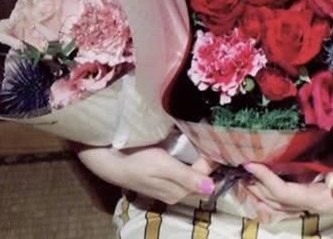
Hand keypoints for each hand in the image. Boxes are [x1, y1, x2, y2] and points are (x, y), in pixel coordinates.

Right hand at [76, 145, 217, 204]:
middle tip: (217, 139)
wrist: (112, 161)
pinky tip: (193, 148)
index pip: (205, 177)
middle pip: (200, 177)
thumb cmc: (138, 161)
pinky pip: (184, 171)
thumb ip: (186, 177)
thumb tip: (211, 188)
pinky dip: (191, 160)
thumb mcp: (163, 167)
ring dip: (201, 160)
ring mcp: (169, 186)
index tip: (220, 141)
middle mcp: (176, 192)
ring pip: (193, 174)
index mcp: (178, 192)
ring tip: (208, 141)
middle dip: (209, 161)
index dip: (213, 160)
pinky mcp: (163, 178)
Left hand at [242, 163, 332, 218]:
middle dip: (258, 186)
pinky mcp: (327, 192)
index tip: (249, 165)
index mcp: (323, 200)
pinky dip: (281, 184)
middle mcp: (318, 202)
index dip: (266, 180)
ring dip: (266, 188)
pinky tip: (277, 173)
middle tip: (238, 168)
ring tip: (249, 174)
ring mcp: (322, 198)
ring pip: (286, 198)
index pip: (286, 193)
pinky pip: (296, 192)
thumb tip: (329, 176)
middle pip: (279, 199)